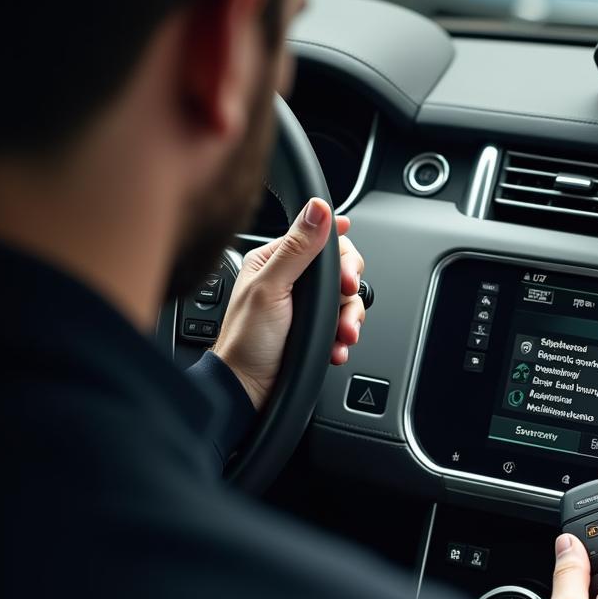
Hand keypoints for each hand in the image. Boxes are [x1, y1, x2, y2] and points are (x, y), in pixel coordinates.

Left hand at [211, 197, 365, 408]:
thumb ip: (296, 248)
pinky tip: (336, 347)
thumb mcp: (271, 288)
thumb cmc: (246, 341)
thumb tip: (317, 209)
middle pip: (341, 269)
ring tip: (343, 335)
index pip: (321, 239)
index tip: (348, 274)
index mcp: (275, 260)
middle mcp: (291, 280)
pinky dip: (344, 337)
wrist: (247, 388)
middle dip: (350, 291)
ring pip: (346, 300)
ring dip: (351, 319)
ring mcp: (304, 306)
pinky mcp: (314, 329)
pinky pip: (343, 324)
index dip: (342, 254)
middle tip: (346, 304)